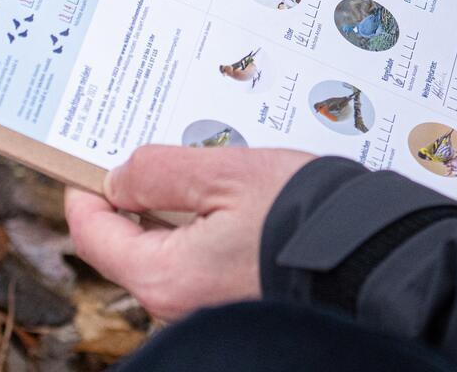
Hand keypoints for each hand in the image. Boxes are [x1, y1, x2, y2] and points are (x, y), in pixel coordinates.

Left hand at [65, 145, 315, 321]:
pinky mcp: (233, 300)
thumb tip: (116, 178)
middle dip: (138, 195)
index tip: (87, 156)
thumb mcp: (223, 173)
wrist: (372, 255)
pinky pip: (198, 259)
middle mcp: (176, 303)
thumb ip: (157, 173)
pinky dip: (203, 226)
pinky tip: (234, 198)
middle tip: (160, 152)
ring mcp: (205, 305)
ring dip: (176, 208)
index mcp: (163, 276)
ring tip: (208, 168)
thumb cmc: (303, 215)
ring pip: (166, 248)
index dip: (84, 188)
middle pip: (128, 243)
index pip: (92, 232)